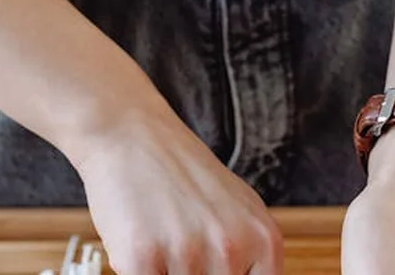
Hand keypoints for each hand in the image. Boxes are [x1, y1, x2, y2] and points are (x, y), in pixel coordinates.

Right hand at [71, 110, 283, 274]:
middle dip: (196, 273)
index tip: (213, 268)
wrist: (130, 134)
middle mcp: (232, 248)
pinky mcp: (143, 258)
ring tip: (161, 240)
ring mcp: (188, 253)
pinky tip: (140, 245)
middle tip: (181, 242)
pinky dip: (138, 271)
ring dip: (165, 272)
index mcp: (264, 239)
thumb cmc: (181, 171)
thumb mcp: (238, 208)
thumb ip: (249, 254)